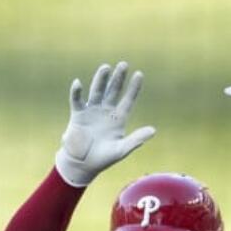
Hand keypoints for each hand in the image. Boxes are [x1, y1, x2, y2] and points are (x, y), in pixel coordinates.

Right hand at [54, 62, 155, 187]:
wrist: (83, 165)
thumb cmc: (104, 158)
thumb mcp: (122, 150)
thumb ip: (136, 139)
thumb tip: (153, 130)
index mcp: (118, 118)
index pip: (128, 99)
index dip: (134, 88)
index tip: (139, 74)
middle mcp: (106, 111)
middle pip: (113, 91)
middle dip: (118, 78)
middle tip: (123, 65)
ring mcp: (92, 111)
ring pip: (97, 91)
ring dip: (101, 80)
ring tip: (106, 67)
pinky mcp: (78, 115)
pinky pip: (77, 101)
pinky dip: (77, 93)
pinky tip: (78, 83)